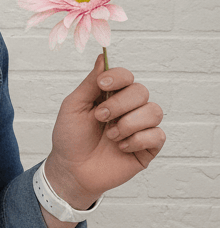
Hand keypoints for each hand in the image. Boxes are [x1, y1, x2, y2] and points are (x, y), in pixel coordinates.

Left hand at [45, 53, 165, 208]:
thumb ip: (90, 83)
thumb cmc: (70, 137)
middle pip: (141, 91)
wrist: (72, 170)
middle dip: (119, 105)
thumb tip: (102, 58)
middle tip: (100, 118)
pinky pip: (157, 135)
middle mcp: (128, 108)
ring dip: (128, 123)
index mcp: (110, 95)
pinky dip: (137, 140)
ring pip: (154, 111)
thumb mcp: (73, 106)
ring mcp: (140, 127)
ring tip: (110, 136)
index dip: (118, 77)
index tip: (102, 84)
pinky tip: (121, 147)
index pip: (126, 76)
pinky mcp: (148, 147)